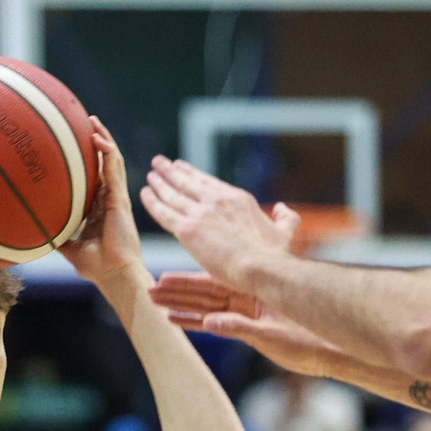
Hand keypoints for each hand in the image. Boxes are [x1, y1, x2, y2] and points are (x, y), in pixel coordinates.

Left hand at [58, 118, 141, 286]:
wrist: (113, 275)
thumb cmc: (96, 267)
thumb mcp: (70, 249)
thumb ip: (58, 238)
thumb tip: (36, 234)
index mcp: (101, 208)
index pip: (96, 176)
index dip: (89, 159)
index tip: (75, 143)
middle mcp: (110, 199)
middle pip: (105, 163)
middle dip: (97, 141)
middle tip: (84, 122)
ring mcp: (117, 198)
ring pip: (113, 161)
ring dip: (104, 139)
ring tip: (93, 121)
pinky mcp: (120, 199)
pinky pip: (115, 171)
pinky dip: (108, 153)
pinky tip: (100, 140)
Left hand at [140, 157, 297, 285]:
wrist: (261, 267)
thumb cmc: (275, 256)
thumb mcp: (285, 232)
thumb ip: (285, 218)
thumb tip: (283, 208)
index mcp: (237, 198)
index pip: (208, 182)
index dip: (192, 173)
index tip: (181, 166)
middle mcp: (216, 200)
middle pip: (187, 182)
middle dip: (171, 171)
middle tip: (159, 164)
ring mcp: (200, 213)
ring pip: (172, 194)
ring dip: (159, 183)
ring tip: (149, 176)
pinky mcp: (187, 230)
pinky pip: (164, 213)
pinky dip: (152, 202)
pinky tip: (144, 195)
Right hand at [149, 272, 338, 377]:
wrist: (330, 353)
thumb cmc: (309, 340)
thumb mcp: (272, 335)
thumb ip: (241, 328)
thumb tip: (212, 323)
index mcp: (253, 293)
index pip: (212, 285)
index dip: (185, 284)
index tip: (162, 280)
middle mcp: (247, 300)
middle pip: (204, 294)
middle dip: (176, 293)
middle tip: (149, 290)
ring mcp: (246, 314)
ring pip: (206, 308)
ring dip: (180, 306)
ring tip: (155, 303)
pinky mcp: (249, 330)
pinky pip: (216, 325)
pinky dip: (196, 322)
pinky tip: (175, 319)